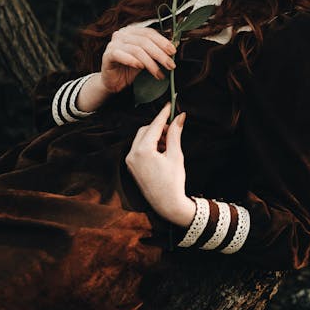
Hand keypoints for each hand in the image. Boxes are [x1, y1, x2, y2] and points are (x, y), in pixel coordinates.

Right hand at [100, 27, 176, 93]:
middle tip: (170, 65)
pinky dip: (133, 61)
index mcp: (132, 31)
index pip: (149, 33)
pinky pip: (121, 55)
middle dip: (160, 54)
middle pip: (145, 41)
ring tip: (158, 73)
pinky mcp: (107, 55)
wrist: (113, 82)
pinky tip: (141, 67)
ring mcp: (113, 43)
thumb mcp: (147, 58)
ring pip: (136, 50)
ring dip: (151, 63)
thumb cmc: (130, 68)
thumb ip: (157, 50)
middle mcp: (122, 34)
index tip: (173, 51)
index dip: (163, 41)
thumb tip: (175, 44)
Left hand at [125, 103, 195, 226]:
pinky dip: (150, 145)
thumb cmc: (173, 181)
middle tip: (173, 129)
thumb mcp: (176, 155)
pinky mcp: (132, 166)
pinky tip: (162, 151)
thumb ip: (175, 133)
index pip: (154, 125)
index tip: (170, 104)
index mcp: (143, 151)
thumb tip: (179, 117)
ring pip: (142, 138)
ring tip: (169, 144)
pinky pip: (139, 148)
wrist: (167, 205)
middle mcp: (132, 154)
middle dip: (159, 127)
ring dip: (155, 136)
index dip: (163, 114)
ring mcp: (130, 161)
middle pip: (145, 130)